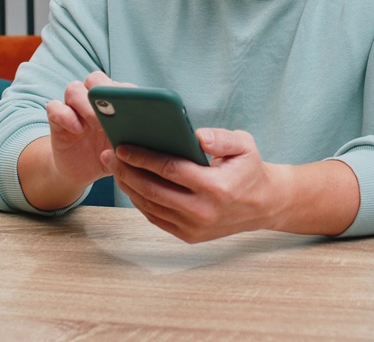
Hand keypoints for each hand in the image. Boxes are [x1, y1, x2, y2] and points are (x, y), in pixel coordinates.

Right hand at [19, 71, 126, 209]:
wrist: (83, 171)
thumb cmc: (112, 158)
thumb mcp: (129, 154)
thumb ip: (139, 143)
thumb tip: (157, 137)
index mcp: (116, 104)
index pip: (121, 86)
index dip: (126, 92)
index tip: (133, 105)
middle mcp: (94, 101)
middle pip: (96, 79)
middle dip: (102, 90)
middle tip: (111, 110)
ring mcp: (74, 109)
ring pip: (74, 89)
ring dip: (83, 102)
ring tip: (93, 121)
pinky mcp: (57, 120)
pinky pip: (55, 107)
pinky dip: (65, 115)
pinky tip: (77, 130)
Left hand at [101, 128, 290, 242]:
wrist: (264, 205)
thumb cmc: (249, 169)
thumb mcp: (245, 145)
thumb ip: (222, 138)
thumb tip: (197, 136)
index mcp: (216, 187)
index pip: (170, 170)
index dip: (143, 158)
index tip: (123, 147)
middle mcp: (203, 212)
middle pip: (153, 190)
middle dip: (126, 171)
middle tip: (109, 155)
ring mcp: (194, 228)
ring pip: (150, 206)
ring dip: (128, 186)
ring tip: (115, 167)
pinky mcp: (189, 236)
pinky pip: (155, 218)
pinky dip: (139, 201)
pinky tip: (130, 184)